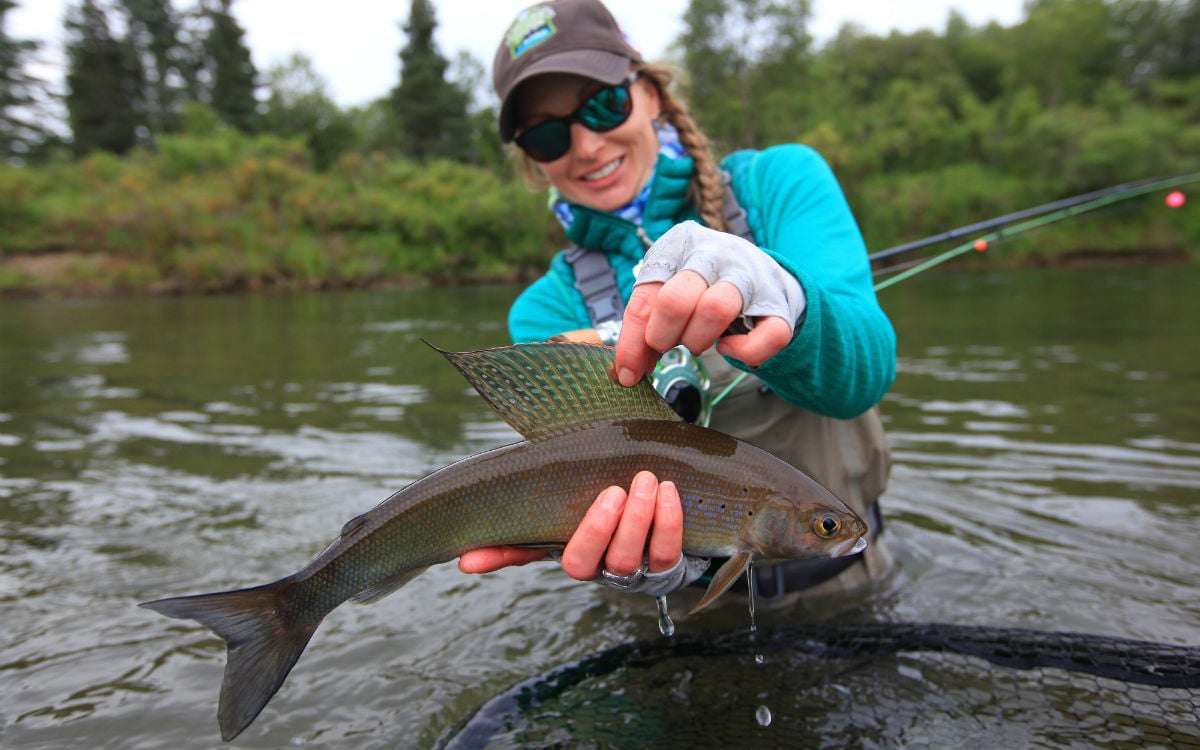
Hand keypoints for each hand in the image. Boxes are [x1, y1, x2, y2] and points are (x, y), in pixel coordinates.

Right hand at [456, 471, 682, 577]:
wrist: (672, 521)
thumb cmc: (618, 510)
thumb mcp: (581, 507)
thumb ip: (543, 513)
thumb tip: (469, 546)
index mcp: (567, 550)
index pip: (524, 556)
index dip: (498, 557)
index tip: (467, 558)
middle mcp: (595, 570)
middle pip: (587, 564)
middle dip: (598, 528)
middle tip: (614, 490)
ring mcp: (632, 572)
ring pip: (630, 558)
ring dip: (639, 520)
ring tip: (647, 480)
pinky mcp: (667, 567)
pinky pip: (668, 551)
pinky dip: (669, 521)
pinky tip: (668, 491)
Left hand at [613, 221, 804, 385]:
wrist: (758, 273)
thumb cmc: (700, 286)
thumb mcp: (666, 291)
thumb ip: (645, 325)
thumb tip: (627, 371)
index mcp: (677, 245)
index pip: (644, 297)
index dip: (633, 343)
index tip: (627, 373)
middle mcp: (713, 254)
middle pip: (676, 299)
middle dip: (663, 336)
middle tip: (667, 345)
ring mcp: (748, 276)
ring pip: (717, 309)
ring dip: (698, 339)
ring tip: (696, 342)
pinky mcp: (777, 303)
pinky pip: (766, 335)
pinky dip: (743, 352)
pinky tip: (727, 348)